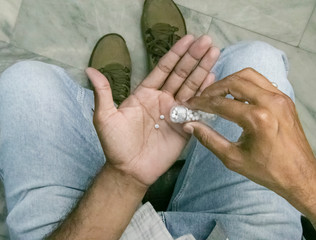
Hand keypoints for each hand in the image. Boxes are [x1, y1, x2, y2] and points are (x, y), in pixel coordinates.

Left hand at [86, 35, 219, 186]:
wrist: (129, 170)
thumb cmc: (115, 144)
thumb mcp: (105, 117)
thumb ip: (103, 93)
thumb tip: (89, 70)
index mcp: (145, 94)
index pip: (163, 69)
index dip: (176, 54)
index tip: (188, 38)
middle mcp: (162, 100)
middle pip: (181, 74)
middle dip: (194, 57)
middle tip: (207, 40)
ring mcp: (175, 112)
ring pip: (191, 87)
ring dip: (203, 70)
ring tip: (214, 52)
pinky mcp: (185, 126)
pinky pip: (197, 108)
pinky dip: (206, 93)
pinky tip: (214, 78)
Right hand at [184, 68, 315, 219]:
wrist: (300, 175)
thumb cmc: (267, 170)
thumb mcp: (233, 158)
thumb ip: (208, 139)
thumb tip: (189, 125)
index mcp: (258, 119)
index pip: (222, 104)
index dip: (202, 104)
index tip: (190, 105)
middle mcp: (271, 102)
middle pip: (234, 82)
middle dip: (214, 89)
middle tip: (202, 98)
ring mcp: (281, 98)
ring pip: (249, 76)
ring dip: (229, 82)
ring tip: (217, 94)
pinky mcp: (285, 99)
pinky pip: (261, 81)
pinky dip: (244, 84)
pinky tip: (235, 96)